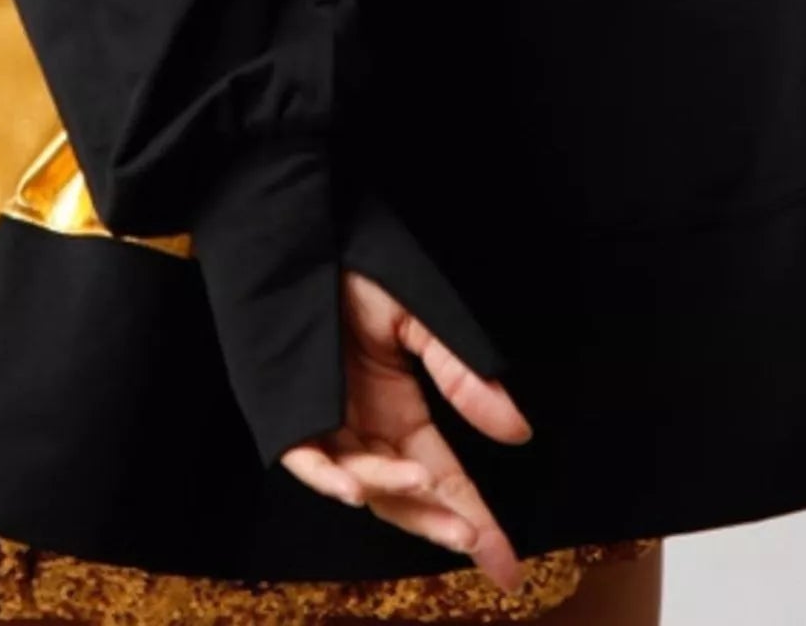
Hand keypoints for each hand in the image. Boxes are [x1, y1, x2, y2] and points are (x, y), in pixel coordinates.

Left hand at [279, 269, 533, 591]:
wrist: (300, 241)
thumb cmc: (357, 273)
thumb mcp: (422, 320)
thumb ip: (463, 374)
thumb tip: (517, 432)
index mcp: (399, 412)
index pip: (442, 477)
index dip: (473, 517)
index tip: (505, 563)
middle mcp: (364, 429)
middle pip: (407, 495)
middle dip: (443, 523)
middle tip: (481, 547)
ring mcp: (326, 424)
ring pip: (362, 481)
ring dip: (395, 492)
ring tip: (427, 484)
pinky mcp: (288, 412)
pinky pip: (305, 457)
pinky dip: (328, 477)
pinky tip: (354, 488)